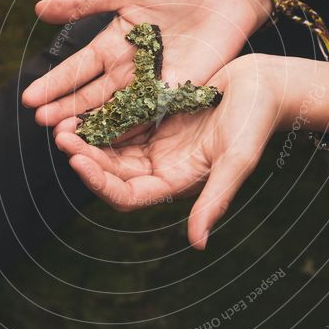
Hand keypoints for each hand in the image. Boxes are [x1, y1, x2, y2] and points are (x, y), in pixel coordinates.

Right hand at [21, 0, 270, 124]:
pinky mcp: (174, 96)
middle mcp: (126, 70)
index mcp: (112, 43)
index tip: (30, 99)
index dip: (55, 84)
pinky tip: (107, 144)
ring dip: (90, 124)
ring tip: (65, 137)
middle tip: (41, 123)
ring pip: (114, 111)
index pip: (77, 68)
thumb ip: (85, 2)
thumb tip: (38, 9)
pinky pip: (147, 117)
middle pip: (90, 95)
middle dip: (65, 109)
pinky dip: (127, 131)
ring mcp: (149, 86)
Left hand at [52, 54, 293, 249]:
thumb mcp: (237, 160)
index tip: (78, 160)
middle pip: (112, 172)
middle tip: (62, 135)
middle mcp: (163, 166)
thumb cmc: (256, 121)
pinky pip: (121, 120)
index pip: (128, 195)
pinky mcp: (156, 114)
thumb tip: (198, 244)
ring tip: (64, 121)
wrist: (266, 83)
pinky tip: (84, 104)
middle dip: (85, 157)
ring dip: (88, 138)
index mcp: (177, 183)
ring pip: (112, 147)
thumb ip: (216, 201)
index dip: (100, 182)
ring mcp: (158, 141)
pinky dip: (102, 116)